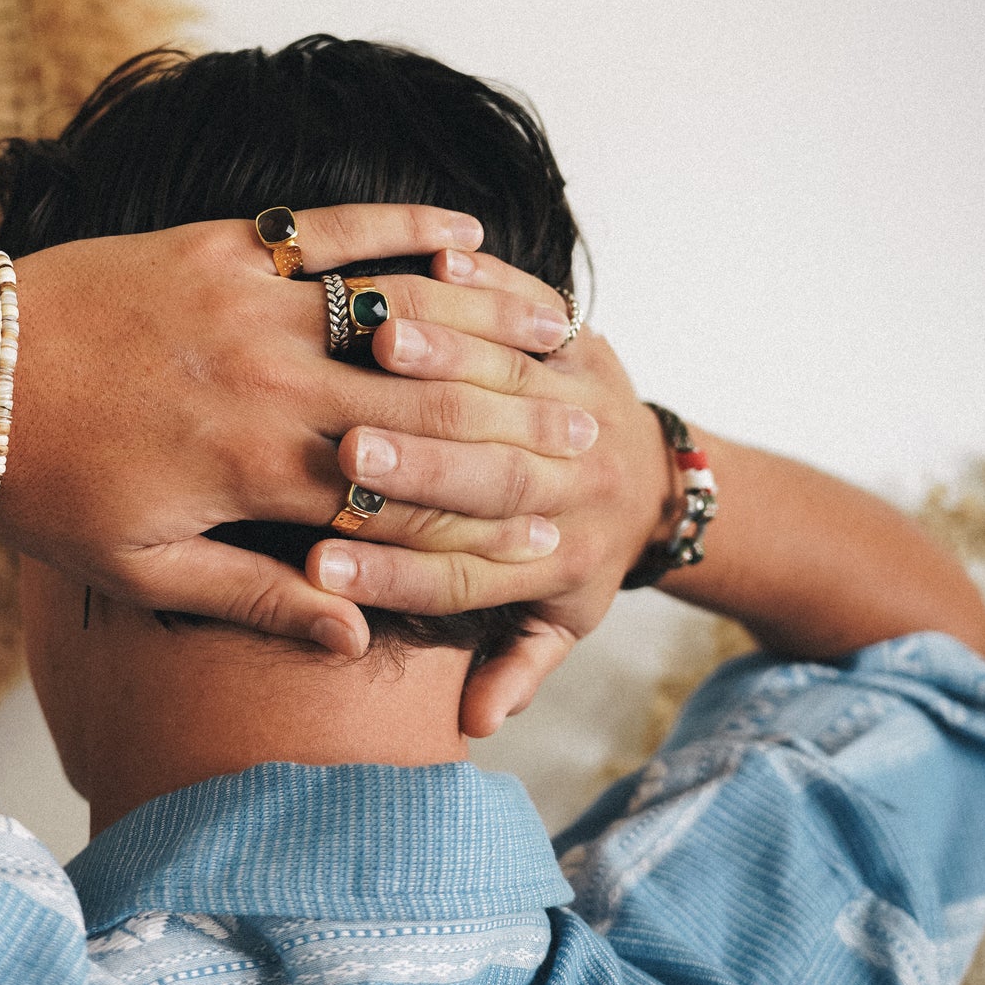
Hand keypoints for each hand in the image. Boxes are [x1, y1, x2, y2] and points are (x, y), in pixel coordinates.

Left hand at [0, 208, 606, 657]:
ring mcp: (254, 303)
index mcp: (257, 471)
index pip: (396, 496)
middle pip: (422, 404)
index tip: (548, 522)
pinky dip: (405, 232)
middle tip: (590, 434)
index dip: (478, 513)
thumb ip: (255, 596)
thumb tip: (350, 637)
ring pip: (398, 315)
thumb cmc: (41, 482)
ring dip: (486, 329)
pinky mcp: (226, 246)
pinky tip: (465, 237)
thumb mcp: (139, 567)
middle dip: (510, 423)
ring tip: (560, 341)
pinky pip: (336, 232)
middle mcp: (274, 382)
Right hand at [303, 249, 673, 731]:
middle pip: (487, 479)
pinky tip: (438, 258)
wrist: (664, 484)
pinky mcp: (581, 345)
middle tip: (346, 453)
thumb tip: (477, 726)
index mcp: (551, 563)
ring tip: (377, 345)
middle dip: (416, 466)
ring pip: (509, 385)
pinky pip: (539, 310)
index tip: (319, 570)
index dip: (390, 574)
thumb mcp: (559, 625)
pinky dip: (494, 284)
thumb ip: (515, 666)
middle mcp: (570, 487)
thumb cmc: (582, 557)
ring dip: (447, 361)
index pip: (460, 576)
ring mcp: (580, 407)